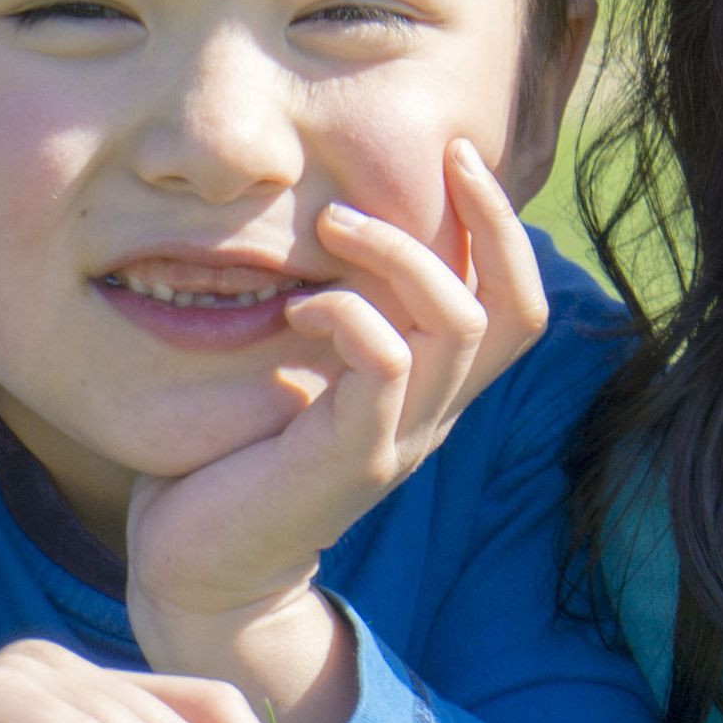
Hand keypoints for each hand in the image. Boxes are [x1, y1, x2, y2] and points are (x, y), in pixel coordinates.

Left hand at [127, 140, 546, 722]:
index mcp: (434, 388)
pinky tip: (299, 305)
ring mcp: (401, 438)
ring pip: (456, 326)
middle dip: (485, 221)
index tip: (460, 156)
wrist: (204, 566)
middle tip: (435, 161)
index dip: (506, 229)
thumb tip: (324, 216)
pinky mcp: (353, 460)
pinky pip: (386, 366)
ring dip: (401, 256)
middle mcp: (436, 412)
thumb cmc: (241, 454)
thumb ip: (336, 311)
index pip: (518, 303)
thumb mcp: (305, 366)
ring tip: (334, 222)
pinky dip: (350, 316)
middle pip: (513, 309)